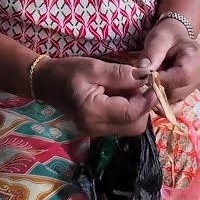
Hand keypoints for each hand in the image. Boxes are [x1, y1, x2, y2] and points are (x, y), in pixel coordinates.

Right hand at [33, 57, 155, 136]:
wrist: (45, 82)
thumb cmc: (67, 71)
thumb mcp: (95, 67)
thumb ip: (121, 74)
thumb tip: (147, 78)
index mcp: (93, 111)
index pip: (131, 113)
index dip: (147, 100)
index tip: (154, 83)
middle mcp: (95, 128)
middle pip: (135, 126)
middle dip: (143, 107)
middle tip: (139, 85)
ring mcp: (95, 132)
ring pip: (131, 128)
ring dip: (137, 110)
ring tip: (129, 89)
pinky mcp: (97, 131)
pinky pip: (122, 125)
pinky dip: (128, 112)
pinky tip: (121, 96)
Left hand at [138, 18, 199, 104]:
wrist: (175, 37)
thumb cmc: (167, 35)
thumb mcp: (159, 37)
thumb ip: (152, 53)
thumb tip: (143, 72)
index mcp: (196, 57)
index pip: (183, 77)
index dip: (163, 81)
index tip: (146, 78)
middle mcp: (199, 74)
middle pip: (179, 92)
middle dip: (159, 90)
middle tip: (144, 82)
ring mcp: (194, 86)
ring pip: (176, 101)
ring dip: (159, 97)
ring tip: (148, 85)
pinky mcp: (186, 93)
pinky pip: (176, 107)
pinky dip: (163, 105)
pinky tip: (153, 96)